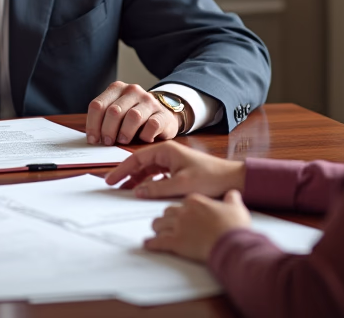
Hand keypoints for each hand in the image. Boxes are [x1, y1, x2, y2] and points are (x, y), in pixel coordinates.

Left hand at [86, 82, 180, 145]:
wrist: (163, 114)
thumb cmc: (135, 118)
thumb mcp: (118, 113)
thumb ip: (105, 119)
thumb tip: (93, 139)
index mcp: (117, 89)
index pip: (98, 105)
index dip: (93, 125)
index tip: (93, 139)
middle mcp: (133, 91)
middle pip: (114, 111)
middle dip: (107, 130)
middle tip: (108, 142)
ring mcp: (149, 101)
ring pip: (133, 116)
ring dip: (125, 133)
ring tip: (123, 141)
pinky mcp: (163, 113)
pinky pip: (152, 125)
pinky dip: (145, 135)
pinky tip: (143, 139)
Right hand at [104, 141, 244, 198]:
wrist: (233, 180)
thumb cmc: (211, 178)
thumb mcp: (182, 184)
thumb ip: (157, 188)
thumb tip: (137, 191)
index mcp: (166, 150)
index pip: (136, 158)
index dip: (121, 169)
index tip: (110, 180)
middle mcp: (167, 154)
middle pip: (140, 164)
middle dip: (126, 175)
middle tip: (112, 187)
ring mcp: (172, 162)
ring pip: (147, 171)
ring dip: (137, 180)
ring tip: (124, 191)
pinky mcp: (177, 171)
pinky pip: (157, 176)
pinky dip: (148, 184)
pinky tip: (143, 192)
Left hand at [144, 191, 250, 261]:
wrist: (232, 243)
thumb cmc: (234, 226)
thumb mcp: (236, 207)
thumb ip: (232, 198)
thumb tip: (233, 194)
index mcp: (196, 201)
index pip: (182, 203)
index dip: (182, 210)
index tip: (184, 215)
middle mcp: (184, 211)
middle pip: (167, 213)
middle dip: (167, 219)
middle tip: (169, 224)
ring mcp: (178, 226)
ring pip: (159, 224)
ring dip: (158, 229)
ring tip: (158, 233)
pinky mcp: (175, 242)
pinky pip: (157, 242)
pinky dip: (151, 243)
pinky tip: (148, 244)